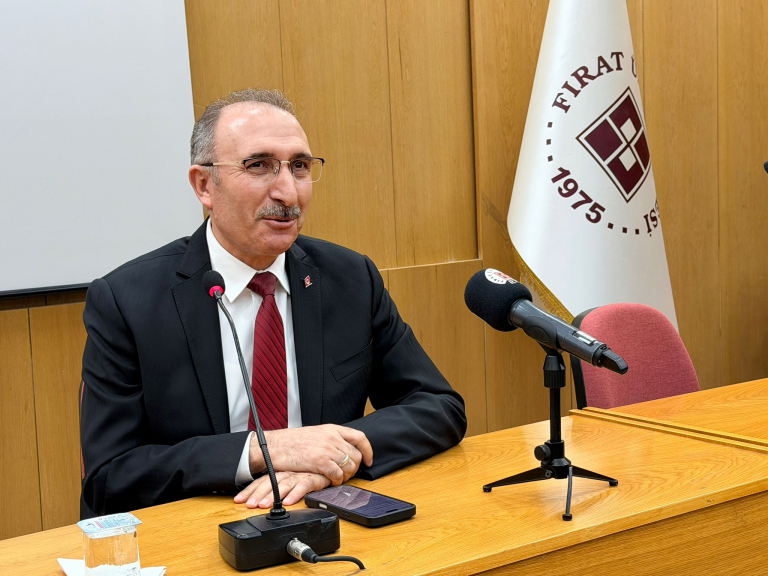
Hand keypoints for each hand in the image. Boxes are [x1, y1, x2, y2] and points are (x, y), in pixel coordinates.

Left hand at [234, 471, 330, 507]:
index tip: (239, 500)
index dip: (250, 491)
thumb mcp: (291, 479)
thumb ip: (278, 487)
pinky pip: (304, 485)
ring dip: (274, 495)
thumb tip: (261, 500)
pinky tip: (289, 501)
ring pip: (284, 484)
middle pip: (270, 483)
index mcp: (280, 473)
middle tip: (251, 505)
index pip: (261, 481)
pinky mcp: (313, 478)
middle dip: (259, 494)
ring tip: (266, 505)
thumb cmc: (310, 472)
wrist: (329, 464)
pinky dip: (296, 493)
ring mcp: (300, 475)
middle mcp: (288, 473)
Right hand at [249, 425, 373, 484]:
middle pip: (355, 455)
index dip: (368, 450)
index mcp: (332, 428)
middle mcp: (332, 437)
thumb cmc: (291, 442)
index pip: (359, 437)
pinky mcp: (319, 461)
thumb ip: (330, 438)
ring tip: (339, 479)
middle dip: (355, 468)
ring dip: (346, 476)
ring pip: (348, 466)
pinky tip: (332, 482)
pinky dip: (337, 481)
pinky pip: (337, 474)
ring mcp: (326, 449)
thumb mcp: (315, 433)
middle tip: (349, 474)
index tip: (368, 460)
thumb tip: (342, 449)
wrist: (274, 446)